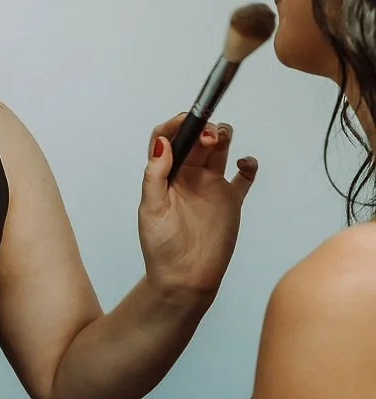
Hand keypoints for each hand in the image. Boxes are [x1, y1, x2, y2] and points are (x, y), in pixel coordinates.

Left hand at [138, 115, 256, 303]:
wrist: (185, 278)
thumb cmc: (162, 247)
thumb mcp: (150, 208)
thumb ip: (155, 174)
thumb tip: (163, 143)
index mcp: (166, 175)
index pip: (168, 138)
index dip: (175, 125)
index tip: (184, 120)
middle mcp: (188, 176)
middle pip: (196, 139)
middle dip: (202, 128)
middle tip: (207, 134)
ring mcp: (210, 186)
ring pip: (220, 149)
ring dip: (223, 135)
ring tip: (220, 138)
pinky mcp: (230, 200)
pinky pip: (244, 176)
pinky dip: (248, 164)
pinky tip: (244, 163)